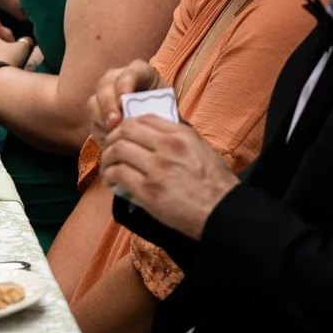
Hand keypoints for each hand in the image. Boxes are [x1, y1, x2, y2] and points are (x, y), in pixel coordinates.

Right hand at [89, 61, 165, 149]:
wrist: (160, 129)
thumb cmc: (167, 117)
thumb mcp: (169, 111)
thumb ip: (160, 112)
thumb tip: (154, 118)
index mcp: (141, 73)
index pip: (131, 72)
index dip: (125, 83)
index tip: (125, 99)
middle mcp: (119, 78)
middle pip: (107, 84)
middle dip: (109, 103)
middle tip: (115, 121)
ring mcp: (106, 94)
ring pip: (95, 100)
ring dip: (101, 116)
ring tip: (111, 131)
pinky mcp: (99, 112)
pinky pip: (93, 118)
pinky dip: (99, 127)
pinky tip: (109, 137)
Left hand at [100, 116, 237, 239]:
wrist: (225, 214)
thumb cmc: (217, 185)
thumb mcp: (202, 150)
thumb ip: (180, 138)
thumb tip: (157, 133)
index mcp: (181, 135)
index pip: (144, 118)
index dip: (127, 124)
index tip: (123, 134)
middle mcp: (167, 147)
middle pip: (125, 131)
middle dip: (112, 138)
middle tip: (110, 148)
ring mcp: (157, 168)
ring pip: (118, 150)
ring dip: (108, 157)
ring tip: (109, 166)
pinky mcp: (149, 190)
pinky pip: (119, 174)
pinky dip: (110, 175)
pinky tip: (112, 181)